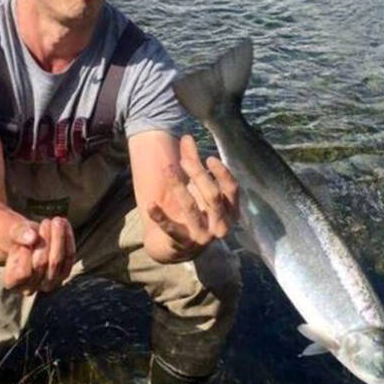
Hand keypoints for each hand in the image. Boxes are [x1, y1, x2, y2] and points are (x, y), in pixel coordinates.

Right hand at [1, 216, 75, 293]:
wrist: (24, 239)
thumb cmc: (14, 237)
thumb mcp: (11, 232)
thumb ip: (18, 234)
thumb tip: (32, 237)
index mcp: (12, 282)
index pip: (23, 272)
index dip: (26, 252)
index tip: (26, 234)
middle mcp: (30, 288)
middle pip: (42, 264)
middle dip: (45, 240)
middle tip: (45, 222)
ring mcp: (48, 283)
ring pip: (58, 261)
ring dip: (59, 238)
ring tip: (56, 221)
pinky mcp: (62, 273)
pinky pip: (69, 257)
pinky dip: (68, 239)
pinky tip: (65, 224)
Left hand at [147, 135, 238, 258]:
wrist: (175, 247)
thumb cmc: (191, 211)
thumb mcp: (194, 187)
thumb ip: (192, 163)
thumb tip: (187, 136)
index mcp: (229, 211)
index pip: (232, 190)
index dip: (222, 174)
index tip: (208, 158)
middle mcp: (220, 226)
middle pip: (212, 196)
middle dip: (198, 175)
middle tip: (182, 161)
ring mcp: (202, 237)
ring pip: (192, 208)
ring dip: (178, 187)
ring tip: (166, 168)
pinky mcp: (183, 244)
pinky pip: (171, 229)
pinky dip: (160, 216)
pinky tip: (150, 205)